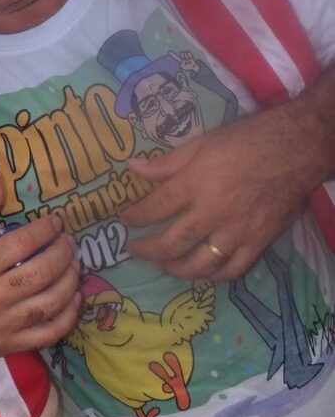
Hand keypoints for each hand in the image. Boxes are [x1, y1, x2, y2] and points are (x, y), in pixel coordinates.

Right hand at [0, 171, 79, 365]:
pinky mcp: (11, 346)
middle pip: (41, 273)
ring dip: (70, 281)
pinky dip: (68, 317)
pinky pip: (49, 334)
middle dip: (62, 253)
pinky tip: (76, 298)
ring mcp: (3, 325)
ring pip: (50, 303)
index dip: (45, 230)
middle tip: (69, 241)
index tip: (57, 221)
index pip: (21, 244)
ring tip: (75, 263)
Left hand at [120, 102, 324, 281]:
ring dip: (175, 269)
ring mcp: (236, 232)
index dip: (135, 217)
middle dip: (147, 250)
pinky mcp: (258, 243)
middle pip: (172, 243)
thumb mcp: (200, 143)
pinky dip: (213, 275)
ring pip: (199, 264)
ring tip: (163, 264)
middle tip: (134, 249)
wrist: (292, 151)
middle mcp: (211, 213)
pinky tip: (203, 271)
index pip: (155, 207)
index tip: (124, 220)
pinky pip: (232, 270)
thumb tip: (132, 168)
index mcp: (194, 184)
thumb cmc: (243, 141)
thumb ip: (165, 163)